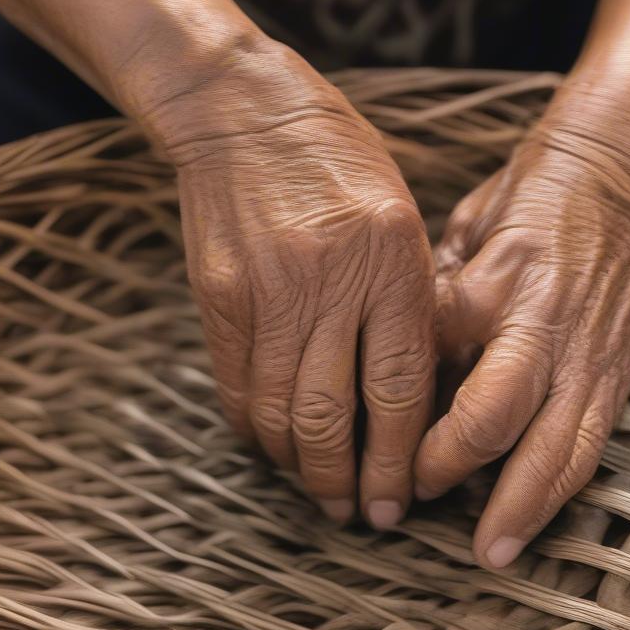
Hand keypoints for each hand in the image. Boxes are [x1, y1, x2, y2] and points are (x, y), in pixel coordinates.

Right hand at [146, 40, 434, 527]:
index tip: (400, 502)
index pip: (399, 388)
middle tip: (359, 516)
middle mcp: (328, 283)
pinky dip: (256, 432)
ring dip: (300, 468)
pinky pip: (237, 388)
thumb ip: (407, 304)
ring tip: (320, 494)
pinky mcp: (218, 300)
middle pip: (333, 415)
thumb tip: (410, 399)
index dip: (398, 459)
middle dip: (347, 481)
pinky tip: (274, 451)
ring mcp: (266, 293)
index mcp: (390, 263)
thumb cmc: (340, 164)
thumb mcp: (401, 219)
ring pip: (280, 413)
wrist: (242, 113)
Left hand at [414, 89, 629, 568]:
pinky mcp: (619, 370)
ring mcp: (594, 354)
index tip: (405, 471)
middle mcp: (553, 332)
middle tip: (458, 544)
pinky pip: (594, 441)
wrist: (611, 174)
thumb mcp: (459, 241)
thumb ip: (433, 313)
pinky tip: (538, 513)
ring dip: (532, 510)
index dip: (437, 446)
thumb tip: (395, 383)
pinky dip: (563, 485)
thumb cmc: (521, 205)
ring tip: (499, 553)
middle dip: (490, 498)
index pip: (470, 392)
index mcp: (503, 294)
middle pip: (520, 433)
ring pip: (568, 451)